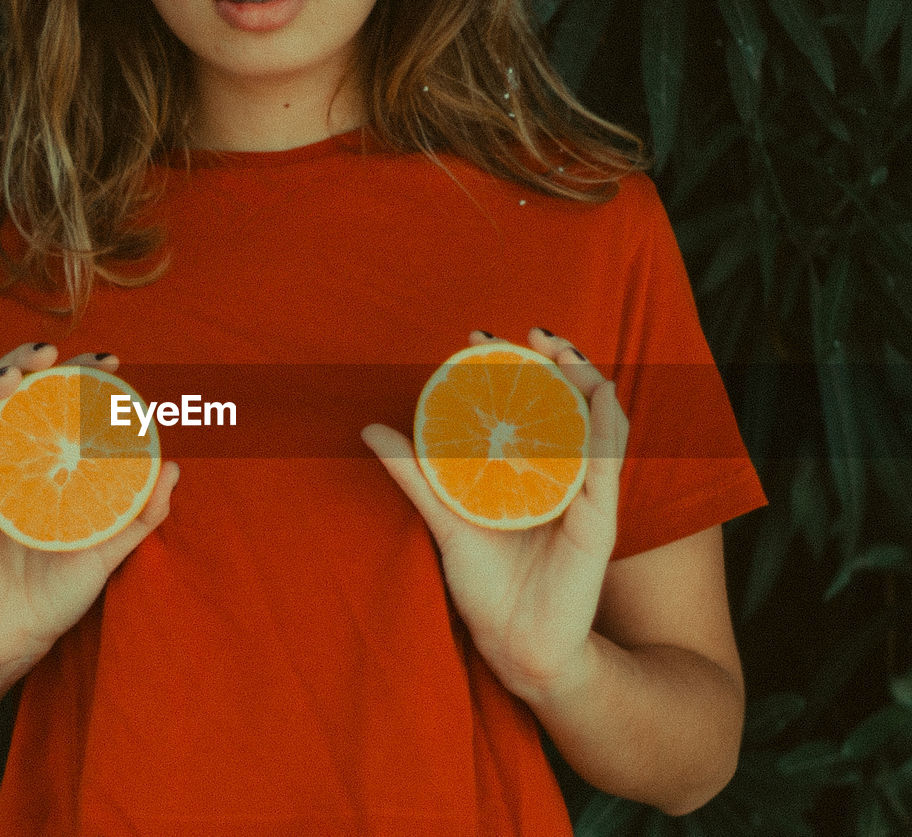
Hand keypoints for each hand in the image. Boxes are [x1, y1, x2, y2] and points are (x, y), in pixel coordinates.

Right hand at [0, 343, 179, 687]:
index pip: (54, 403)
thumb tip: (176, 467)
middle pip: (8, 395)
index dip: (77, 374)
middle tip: (53, 351)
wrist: (15, 641)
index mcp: (43, 466)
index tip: (109, 359)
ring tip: (15, 373)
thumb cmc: (58, 593)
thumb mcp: (108, 551)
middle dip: (25, 361)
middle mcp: (8, 464)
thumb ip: (140, 514)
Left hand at [362, 327, 628, 703]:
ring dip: (586, 381)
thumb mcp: (445, 519)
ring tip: (564, 351)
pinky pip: (608, 468)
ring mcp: (586, 497)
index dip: (515, 366)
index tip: (480, 336)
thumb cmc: (487, 584)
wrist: (517, 647)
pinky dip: (605, 429)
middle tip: (531, 332)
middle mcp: (565, 477)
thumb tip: (370, 430)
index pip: (533, 405)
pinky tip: (599, 397)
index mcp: (533, 472)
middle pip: (570, 405)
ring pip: (597, 425)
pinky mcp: (599, 522)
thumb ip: (415, 475)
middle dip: (556, 362)